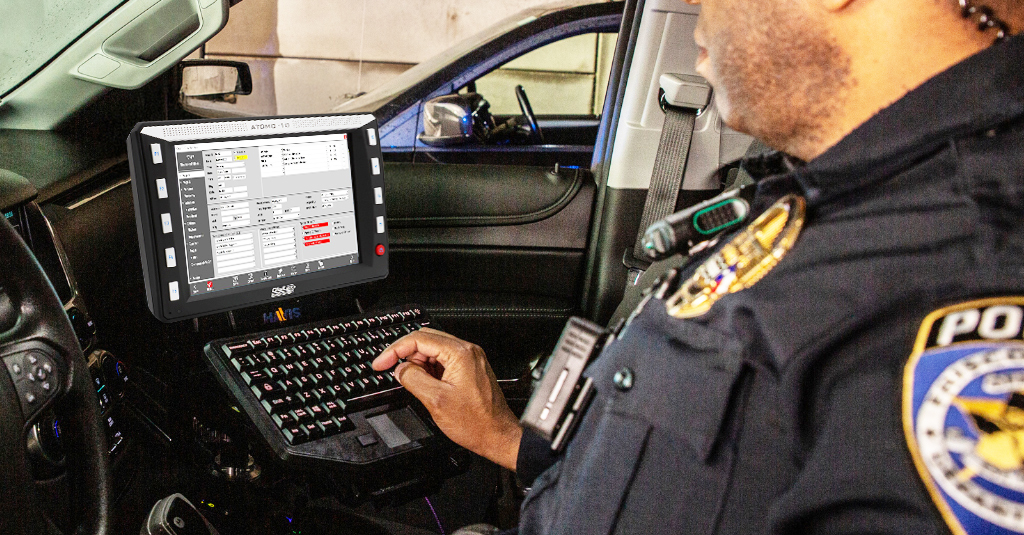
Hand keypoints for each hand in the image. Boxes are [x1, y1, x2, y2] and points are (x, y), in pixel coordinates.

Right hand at [372, 328, 522, 470]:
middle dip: (405, 355)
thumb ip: (413, 379)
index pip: (419, 339)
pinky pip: (443, 361)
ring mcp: (470, 359)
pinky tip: (426, 385)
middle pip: (426, 340)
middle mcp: (467, 351)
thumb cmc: (476, 423)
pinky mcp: (470, 369)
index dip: (394, 350)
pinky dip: (429, 369)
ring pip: (433, 350)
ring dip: (418, 363)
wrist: (498, 436)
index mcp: (460, 354)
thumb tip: (400, 368)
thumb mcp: (435, 401)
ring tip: (414, 384)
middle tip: (391, 370)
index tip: (381, 363)